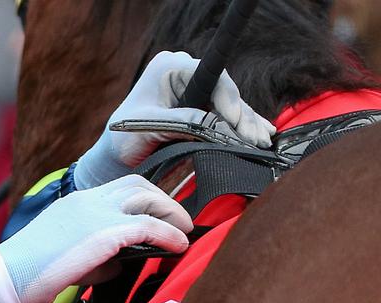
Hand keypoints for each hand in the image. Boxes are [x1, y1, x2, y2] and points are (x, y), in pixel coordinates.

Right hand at [0, 175, 192, 302]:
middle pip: (137, 184)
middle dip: (163, 199)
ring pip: (147, 197)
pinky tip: (179, 246)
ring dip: (171, 212)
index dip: (143, 199)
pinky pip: (149, 226)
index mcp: (76, 202)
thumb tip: (123, 263)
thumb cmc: (31, 272)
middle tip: (178, 220)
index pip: (117, 188)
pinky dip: (169, 234)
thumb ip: (96, 254)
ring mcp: (96, 212)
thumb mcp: (67, 255)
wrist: (9, 275)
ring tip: (183, 231)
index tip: (157, 214)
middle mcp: (88, 199)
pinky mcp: (105, 232)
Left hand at [73, 50, 275, 189]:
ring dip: (248, 124)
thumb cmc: (123, 139)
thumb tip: (217, 124)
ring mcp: (193, 89)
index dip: (228, 99)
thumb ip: (184, 121)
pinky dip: (242, 126)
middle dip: (242, 117)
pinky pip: (226, 114)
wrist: (116, 157)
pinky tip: (262, 133)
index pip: (211, 76)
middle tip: (258, 139)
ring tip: (264, 141)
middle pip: (225, 91)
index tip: (236, 121)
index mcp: (169, 67)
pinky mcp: (200, 106)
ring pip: (229, 105)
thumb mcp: (150, 127)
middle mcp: (185, 72)